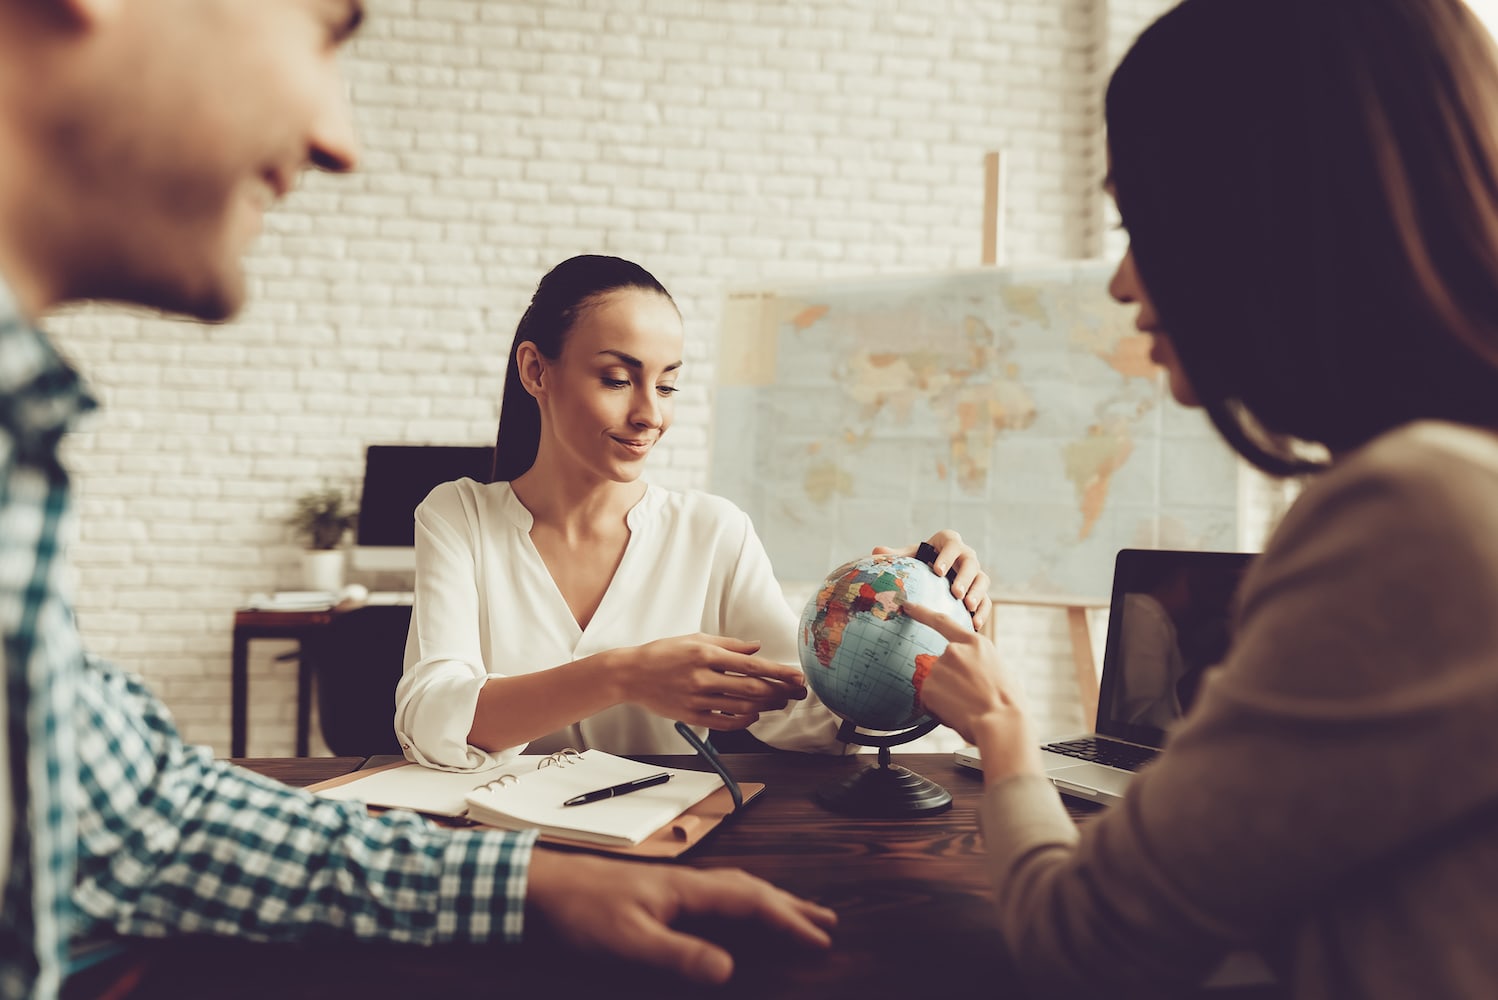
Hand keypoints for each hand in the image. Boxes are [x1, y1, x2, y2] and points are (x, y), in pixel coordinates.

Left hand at [525, 851, 835, 983]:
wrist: (544, 885)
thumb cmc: (583, 912)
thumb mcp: (630, 942)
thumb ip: (680, 955)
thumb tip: (730, 969)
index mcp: (687, 890)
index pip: (751, 902)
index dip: (788, 921)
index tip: (819, 940)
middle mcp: (687, 880)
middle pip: (751, 888)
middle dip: (790, 905)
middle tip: (826, 922)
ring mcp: (674, 882)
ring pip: (736, 885)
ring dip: (771, 898)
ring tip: (795, 910)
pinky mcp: (660, 888)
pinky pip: (718, 889)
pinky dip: (744, 897)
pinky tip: (738, 905)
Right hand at [623, 633, 808, 731]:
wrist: (631, 674)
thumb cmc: (664, 653)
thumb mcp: (696, 638)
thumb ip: (729, 644)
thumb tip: (757, 648)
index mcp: (707, 654)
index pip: (752, 665)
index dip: (779, 672)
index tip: (798, 677)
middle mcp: (703, 677)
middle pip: (752, 689)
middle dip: (780, 692)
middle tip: (797, 693)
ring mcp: (697, 699)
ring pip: (742, 708)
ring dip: (766, 707)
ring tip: (780, 702)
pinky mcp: (691, 716)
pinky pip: (725, 723)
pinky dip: (744, 721)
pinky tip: (753, 715)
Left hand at [873, 528, 991, 631]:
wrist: (935, 576)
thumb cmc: (921, 564)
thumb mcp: (911, 558)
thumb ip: (897, 556)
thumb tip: (876, 551)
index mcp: (949, 543)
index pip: (952, 544)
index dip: (947, 555)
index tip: (937, 570)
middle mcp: (966, 556)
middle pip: (970, 563)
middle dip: (964, 577)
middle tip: (955, 592)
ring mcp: (976, 574)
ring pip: (982, 580)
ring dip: (977, 593)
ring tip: (968, 606)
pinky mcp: (981, 592)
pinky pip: (986, 601)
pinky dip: (983, 611)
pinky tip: (975, 623)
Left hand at [901, 600, 1041, 780]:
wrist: (1001, 722)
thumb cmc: (1008, 702)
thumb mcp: (998, 669)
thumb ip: (978, 662)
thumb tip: (970, 671)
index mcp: (975, 643)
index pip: (942, 622)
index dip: (922, 613)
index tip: (907, 606)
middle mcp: (953, 651)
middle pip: (942, 665)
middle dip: (950, 681)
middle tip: (969, 698)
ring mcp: (939, 668)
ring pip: (936, 684)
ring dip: (946, 696)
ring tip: (966, 707)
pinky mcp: (928, 688)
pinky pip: (929, 700)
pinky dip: (939, 708)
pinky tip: (956, 713)